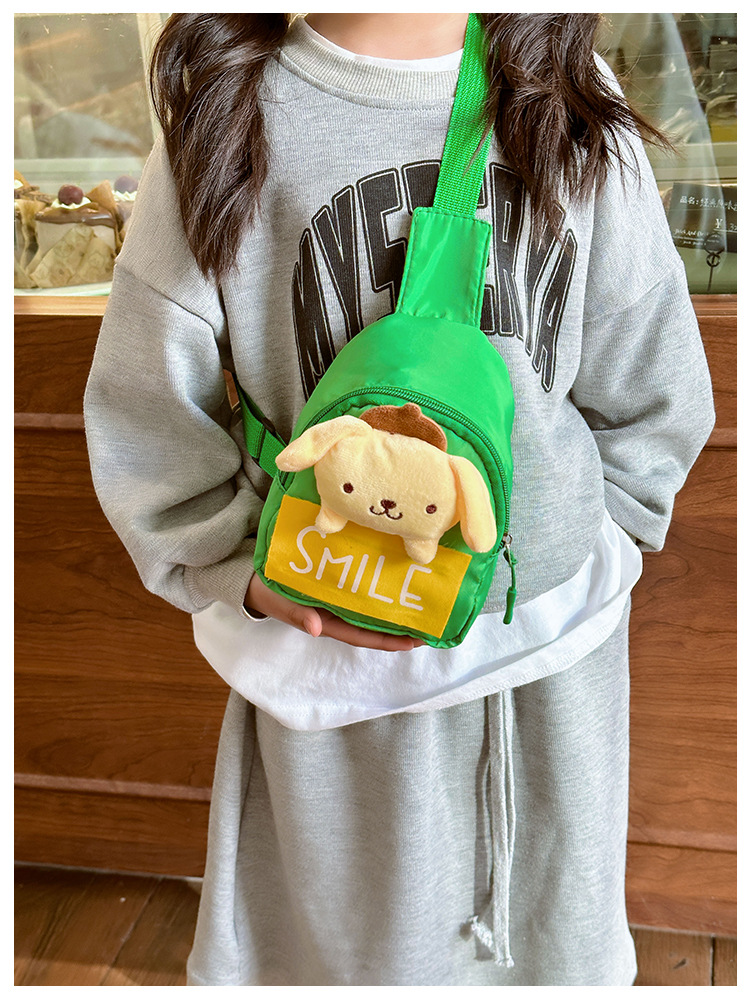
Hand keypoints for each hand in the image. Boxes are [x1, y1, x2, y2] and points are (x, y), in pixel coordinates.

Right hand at [245, 573, 422, 650]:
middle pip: (374, 624)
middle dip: (400, 627)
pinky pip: (360, 588)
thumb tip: (316, 628)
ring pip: (370, 607)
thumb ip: (297, 615)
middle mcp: (337, 613)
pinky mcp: (335, 583)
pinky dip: (377, 587)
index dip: (389, 640)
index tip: (415, 640)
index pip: (364, 635)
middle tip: (430, 622)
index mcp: (328, 621)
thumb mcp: (280, 603)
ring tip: (419, 602)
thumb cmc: (268, 592)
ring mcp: (337, 599)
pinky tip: (394, 577)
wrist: (252, 577)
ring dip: (393, 608)